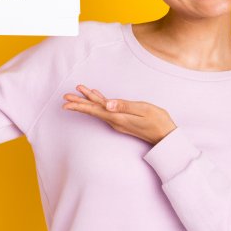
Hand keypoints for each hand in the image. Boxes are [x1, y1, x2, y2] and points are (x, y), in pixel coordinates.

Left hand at [61, 85, 176, 144]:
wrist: (166, 137)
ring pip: (99, 110)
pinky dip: (100, 103)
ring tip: (77, 94)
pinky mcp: (123, 121)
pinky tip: (98, 98)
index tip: (66, 102)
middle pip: (93, 110)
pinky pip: (107, 110)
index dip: (80, 105)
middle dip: (78, 103)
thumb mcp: (143, 110)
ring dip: (87, 101)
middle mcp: (115, 121)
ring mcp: (119, 122)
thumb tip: (106, 104)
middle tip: (65, 97)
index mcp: (118, 117)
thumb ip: (124, 106)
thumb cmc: (158, 121)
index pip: (94, 109)